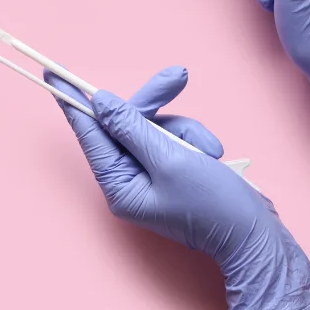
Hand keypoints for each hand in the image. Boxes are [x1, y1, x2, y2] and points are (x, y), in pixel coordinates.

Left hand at [44, 66, 309, 309]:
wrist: (256, 235)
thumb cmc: (214, 205)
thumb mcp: (170, 159)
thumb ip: (132, 128)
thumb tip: (99, 103)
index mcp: (118, 185)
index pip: (89, 134)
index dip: (73, 101)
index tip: (53, 75)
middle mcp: (128, 181)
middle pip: (126, 124)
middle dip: (154, 106)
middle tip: (176, 77)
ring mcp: (150, 176)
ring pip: (156, 127)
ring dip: (185, 130)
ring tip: (210, 151)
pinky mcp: (171, 170)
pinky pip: (174, 138)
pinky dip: (194, 140)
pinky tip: (215, 154)